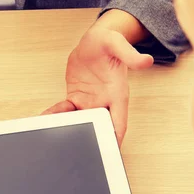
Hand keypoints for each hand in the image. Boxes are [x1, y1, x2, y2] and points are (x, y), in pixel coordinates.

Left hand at [43, 24, 152, 144]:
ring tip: (56, 134)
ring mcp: (90, 101)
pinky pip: (66, 111)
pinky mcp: (76, 98)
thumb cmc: (108, 42)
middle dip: (91, 139)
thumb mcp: (117, 43)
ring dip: (71, 129)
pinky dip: (57, 115)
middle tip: (77, 148)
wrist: (94, 41)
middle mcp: (104, 101)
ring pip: (81, 122)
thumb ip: (130, 54)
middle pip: (100, 127)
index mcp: (117, 94)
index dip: (115, 139)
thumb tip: (146, 61)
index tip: (109, 153)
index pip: (119, 122)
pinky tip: (47, 117)